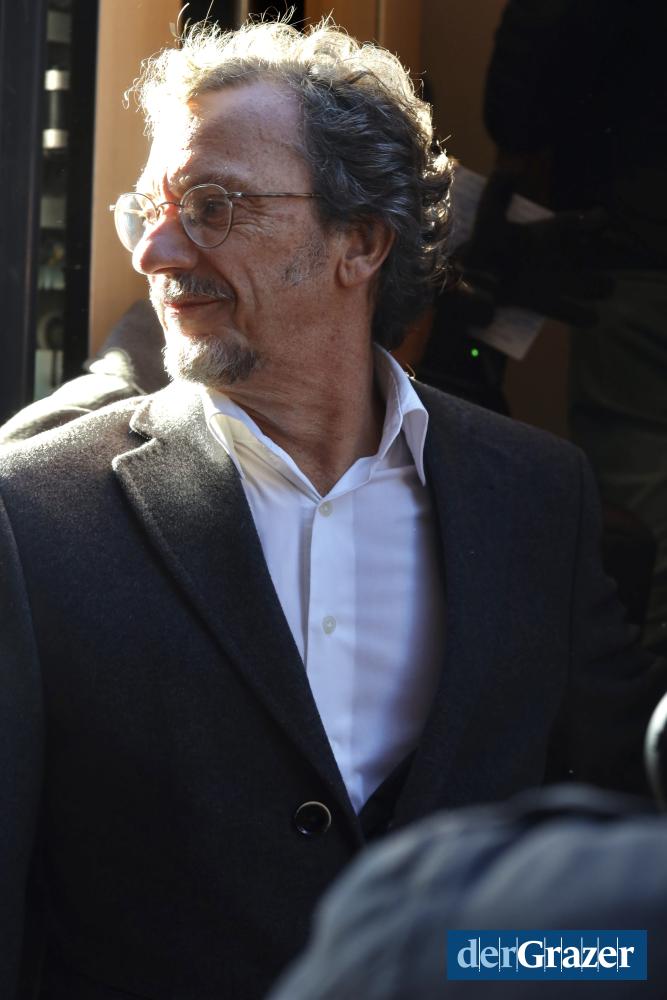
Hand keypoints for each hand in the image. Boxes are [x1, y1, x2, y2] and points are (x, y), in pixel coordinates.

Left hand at [459, 169, 613, 326]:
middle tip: (605, 253)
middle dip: (599, 257)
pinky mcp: (541, 303)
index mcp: (542, 233)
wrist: (464, 279)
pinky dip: (580, 315)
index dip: (587, 220)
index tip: (601, 219)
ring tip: (605, 287)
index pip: (569, 224)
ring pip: (581, 284)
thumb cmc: (480, 245)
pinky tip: (591, 318)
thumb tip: (513, 169)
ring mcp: (549, 281)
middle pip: (584, 256)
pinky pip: (566, 311)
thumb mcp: (486, 217)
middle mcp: (551, 256)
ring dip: (595, 286)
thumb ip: (497, 191)